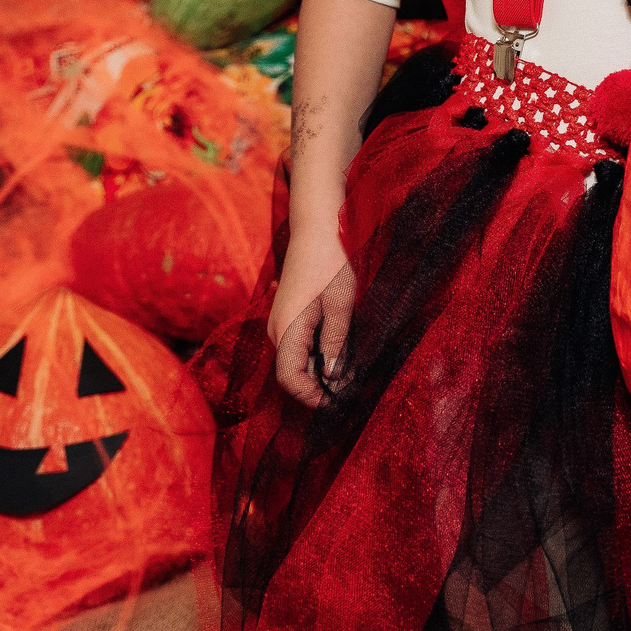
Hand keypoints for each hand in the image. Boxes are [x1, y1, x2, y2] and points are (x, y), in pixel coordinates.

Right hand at [269, 226, 356, 408]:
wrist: (316, 227)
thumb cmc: (331, 260)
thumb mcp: (341, 303)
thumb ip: (336, 341)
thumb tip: (332, 376)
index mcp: (287, 328)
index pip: (289, 378)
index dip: (311, 396)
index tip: (337, 402)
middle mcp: (277, 329)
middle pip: (292, 373)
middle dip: (320, 386)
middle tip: (352, 388)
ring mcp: (281, 322)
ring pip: (297, 360)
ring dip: (321, 370)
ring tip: (352, 371)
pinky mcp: (289, 316)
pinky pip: (300, 345)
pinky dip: (318, 354)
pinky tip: (342, 352)